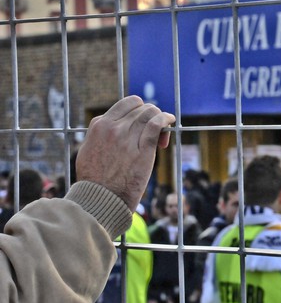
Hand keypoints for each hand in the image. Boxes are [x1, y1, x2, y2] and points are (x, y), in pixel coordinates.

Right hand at [75, 95, 175, 210]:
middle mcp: (114, 128)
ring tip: (163, 130)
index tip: (141, 123)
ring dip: (160, 117)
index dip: (138, 110)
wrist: (101, 199)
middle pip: (140, 108)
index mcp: (100, 126)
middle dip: (150, 115)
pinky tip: (170, 120)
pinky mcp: (143, 149)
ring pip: (149, 113)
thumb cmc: (94, 179)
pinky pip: (156, 124)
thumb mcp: (88, 149)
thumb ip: (100, 135)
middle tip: (154, 131)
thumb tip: (110, 126)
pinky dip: (165, 118)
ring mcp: (128, 137)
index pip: (126, 104)